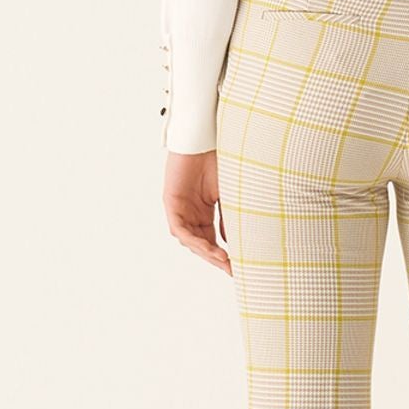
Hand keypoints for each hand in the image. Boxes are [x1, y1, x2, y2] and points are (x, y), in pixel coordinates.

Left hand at [163, 149, 230, 274]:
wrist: (203, 139)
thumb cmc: (217, 160)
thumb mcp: (227, 194)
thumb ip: (228, 217)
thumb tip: (232, 242)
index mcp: (204, 211)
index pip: (212, 240)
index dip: (223, 255)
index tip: (237, 267)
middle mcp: (191, 213)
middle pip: (201, 243)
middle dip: (215, 258)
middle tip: (230, 269)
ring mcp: (180, 209)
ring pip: (190, 239)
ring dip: (206, 251)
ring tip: (223, 259)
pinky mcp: (171, 203)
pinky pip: (180, 228)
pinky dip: (194, 239)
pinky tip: (208, 247)